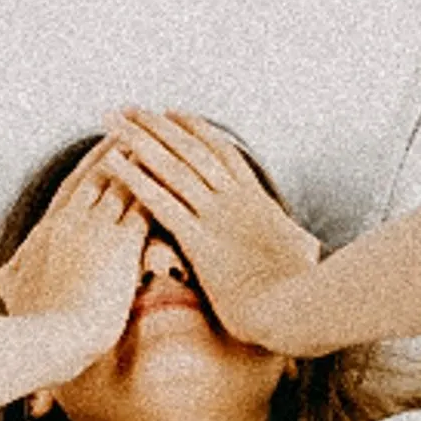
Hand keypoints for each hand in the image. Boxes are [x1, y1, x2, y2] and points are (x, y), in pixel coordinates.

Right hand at [0, 134, 149, 362]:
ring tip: (163, 141)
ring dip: (144, 161)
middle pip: (102, 174)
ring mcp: (96, 230)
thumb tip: (3, 274)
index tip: (107, 145)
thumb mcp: (14, 292)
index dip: (93, 164)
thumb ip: (14, 276)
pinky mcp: (121, 246)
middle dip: (122, 149)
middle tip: (140, 126)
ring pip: (125, 184)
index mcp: (49, 229)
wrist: (47, 337)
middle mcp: (72, 221)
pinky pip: (144, 208)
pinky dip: (159, 189)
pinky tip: (177, 178)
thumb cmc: (32, 321)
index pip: (74, 186)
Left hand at [97, 107, 320, 350]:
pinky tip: (113, 161)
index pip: (221, 153)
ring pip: (171, 166)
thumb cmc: (300, 294)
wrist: (295, 311)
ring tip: (113, 120)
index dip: (195, 130)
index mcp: (257, 200)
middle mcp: (234, 200)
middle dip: (157, 126)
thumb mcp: (302, 257)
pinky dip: (135, 178)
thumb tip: (307, 246)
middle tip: (130, 109)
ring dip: (139, 139)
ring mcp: (216, 217)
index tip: (172, 113)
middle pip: (189, 150)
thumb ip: (296, 244)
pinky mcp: (199, 240)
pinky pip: (160, 202)